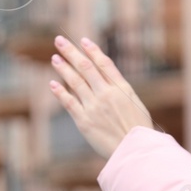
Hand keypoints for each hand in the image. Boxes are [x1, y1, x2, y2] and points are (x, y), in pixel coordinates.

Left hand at [48, 35, 152, 157]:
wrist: (135, 151)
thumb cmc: (138, 130)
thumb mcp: (134, 104)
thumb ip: (120, 91)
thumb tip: (107, 80)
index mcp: (121, 89)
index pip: (104, 64)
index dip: (92, 50)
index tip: (82, 40)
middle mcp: (106, 94)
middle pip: (86, 67)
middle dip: (72, 52)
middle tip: (59, 40)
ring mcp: (94, 107)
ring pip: (75, 82)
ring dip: (63, 68)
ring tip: (54, 58)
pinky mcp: (84, 121)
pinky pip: (69, 102)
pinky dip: (60, 92)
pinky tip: (52, 83)